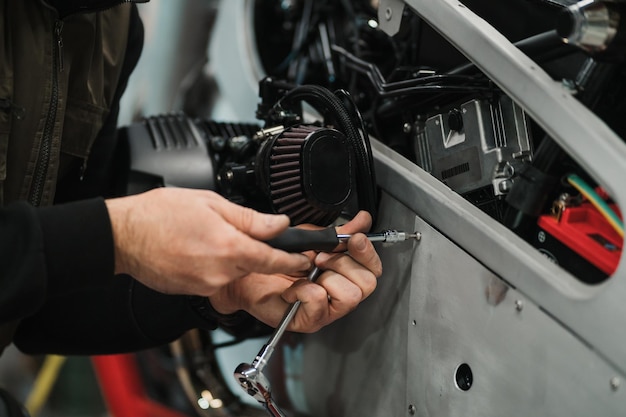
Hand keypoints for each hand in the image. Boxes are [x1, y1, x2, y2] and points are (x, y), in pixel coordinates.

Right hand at [105, 188, 310, 295]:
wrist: (122, 235)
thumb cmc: (159, 214)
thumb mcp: (211, 202)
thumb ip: (250, 218)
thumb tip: (278, 224)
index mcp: (229, 247)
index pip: (274, 260)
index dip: (292, 259)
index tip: (302, 258)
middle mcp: (219, 272)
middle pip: (254, 265)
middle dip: (253, 250)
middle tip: (234, 231)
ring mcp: (205, 285)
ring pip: (234, 272)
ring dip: (231, 257)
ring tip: (206, 236)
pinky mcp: (192, 291)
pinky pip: (215, 279)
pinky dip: (214, 265)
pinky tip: (196, 249)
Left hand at [209, 211, 382, 332]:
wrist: (246, 272)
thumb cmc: (275, 260)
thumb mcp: (310, 238)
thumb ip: (338, 232)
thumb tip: (362, 220)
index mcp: (343, 273)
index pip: (372, 268)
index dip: (367, 253)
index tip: (354, 239)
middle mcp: (338, 293)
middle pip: (367, 283)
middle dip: (344, 263)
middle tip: (321, 257)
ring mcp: (326, 310)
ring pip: (350, 296)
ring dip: (328, 277)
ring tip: (308, 271)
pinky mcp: (309, 320)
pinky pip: (319, 301)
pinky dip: (304, 289)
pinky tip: (293, 288)